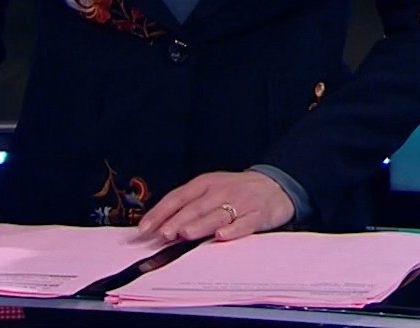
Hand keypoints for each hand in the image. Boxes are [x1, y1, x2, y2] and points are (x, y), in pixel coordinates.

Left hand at [137, 171, 292, 242]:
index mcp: (206, 184)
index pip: (178, 197)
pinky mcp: (258, 214)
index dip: (161, 212)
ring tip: (186, 234)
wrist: (275, 185)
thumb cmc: (236, 191)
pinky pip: (245, 223)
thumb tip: (159, 228)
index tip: (144, 229)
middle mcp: (222, 191)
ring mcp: (241, 202)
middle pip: (196, 207)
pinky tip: (222, 235)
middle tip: (164, 233)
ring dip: (201, 224)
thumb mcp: (210, 191)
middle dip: (178, 220)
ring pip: (218, 214)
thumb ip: (187, 207)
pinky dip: (233, 229)